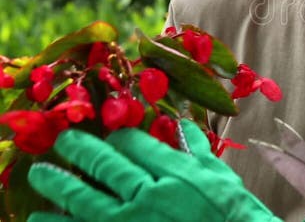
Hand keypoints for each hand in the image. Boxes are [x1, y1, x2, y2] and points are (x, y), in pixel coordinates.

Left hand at [27, 119, 280, 221]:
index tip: (107, 136)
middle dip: (80, 149)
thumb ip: (198, 150)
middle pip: (105, 165)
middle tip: (62, 140)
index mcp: (175, 172)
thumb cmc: (231, 213)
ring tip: (40, 173)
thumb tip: (183, 124)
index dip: (116, 137)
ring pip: (86, 199)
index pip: (135, 145)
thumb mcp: (220, 177)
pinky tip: (41, 219)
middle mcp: (149, 194)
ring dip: (59, 185)